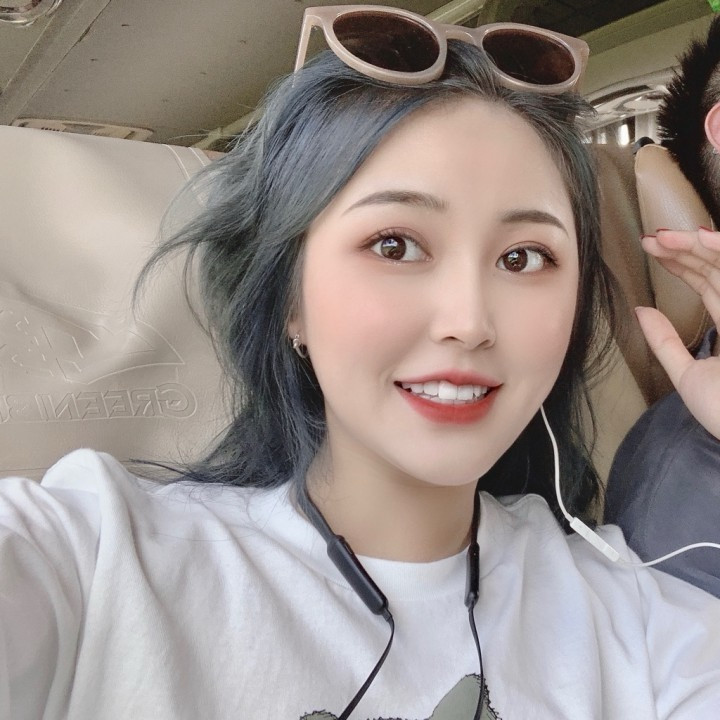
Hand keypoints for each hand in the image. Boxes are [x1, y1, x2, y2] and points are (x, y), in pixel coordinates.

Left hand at [636, 227, 719, 439]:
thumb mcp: (686, 374)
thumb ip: (665, 341)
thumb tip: (640, 310)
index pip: (709, 284)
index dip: (682, 264)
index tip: (651, 249)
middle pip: (718, 269)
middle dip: (684, 249)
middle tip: (651, 239)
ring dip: (699, 246)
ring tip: (664, 237)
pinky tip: (702, 239)